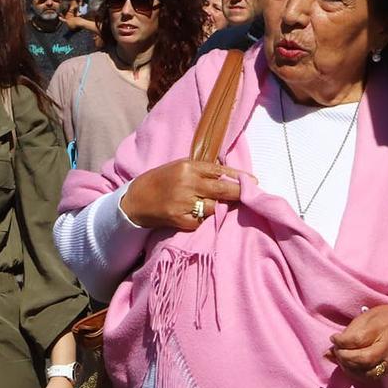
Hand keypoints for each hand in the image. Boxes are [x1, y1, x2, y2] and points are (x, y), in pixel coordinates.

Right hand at [119, 158, 243, 230]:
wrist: (135, 201)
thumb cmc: (160, 180)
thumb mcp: (179, 167)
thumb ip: (202, 170)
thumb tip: (229, 175)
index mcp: (188, 167)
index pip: (219, 170)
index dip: (237, 176)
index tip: (252, 181)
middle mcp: (187, 183)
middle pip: (222, 189)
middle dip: (239, 192)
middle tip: (251, 194)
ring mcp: (183, 203)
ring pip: (213, 206)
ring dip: (217, 207)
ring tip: (211, 204)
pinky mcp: (179, 219)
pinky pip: (200, 221)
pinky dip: (201, 219)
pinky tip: (194, 214)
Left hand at [327, 304, 387, 383]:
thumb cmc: (382, 320)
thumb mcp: (366, 318)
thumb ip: (348, 334)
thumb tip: (327, 353)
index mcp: (384, 326)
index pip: (359, 339)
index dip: (342, 342)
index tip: (334, 338)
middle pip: (365, 359)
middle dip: (345, 357)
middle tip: (336, 351)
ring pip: (367, 372)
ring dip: (349, 368)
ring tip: (342, 358)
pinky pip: (372, 377)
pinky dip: (357, 374)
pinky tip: (351, 366)